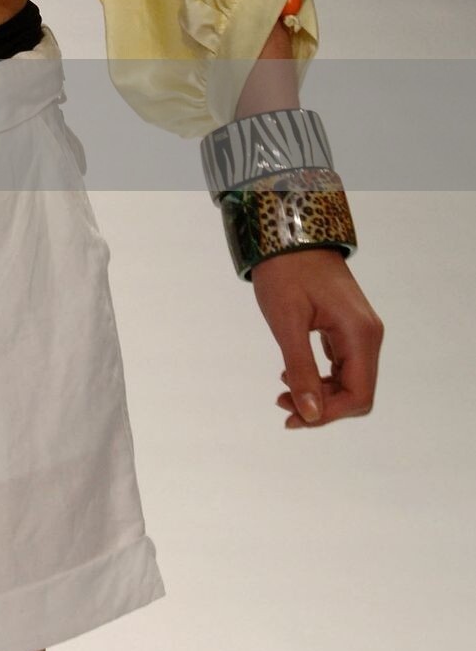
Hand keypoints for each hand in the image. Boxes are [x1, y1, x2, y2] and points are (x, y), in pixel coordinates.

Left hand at [251, 248, 382, 427]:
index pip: (358, 395)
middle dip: (322, 406)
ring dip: (320, 393)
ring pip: (350, 380)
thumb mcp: (287, 322)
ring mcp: (361, 331)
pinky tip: (293, 375)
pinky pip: (342, 364)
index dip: (328, 414)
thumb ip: (301, 369)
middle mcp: (368, 335)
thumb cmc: (285, 272)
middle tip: (281, 405)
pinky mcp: (349, 327)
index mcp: (360, 334)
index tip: (294, 416)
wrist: (288, 234)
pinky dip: (321, 377)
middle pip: (357, 392)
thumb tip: (310, 414)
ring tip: (282, 392)